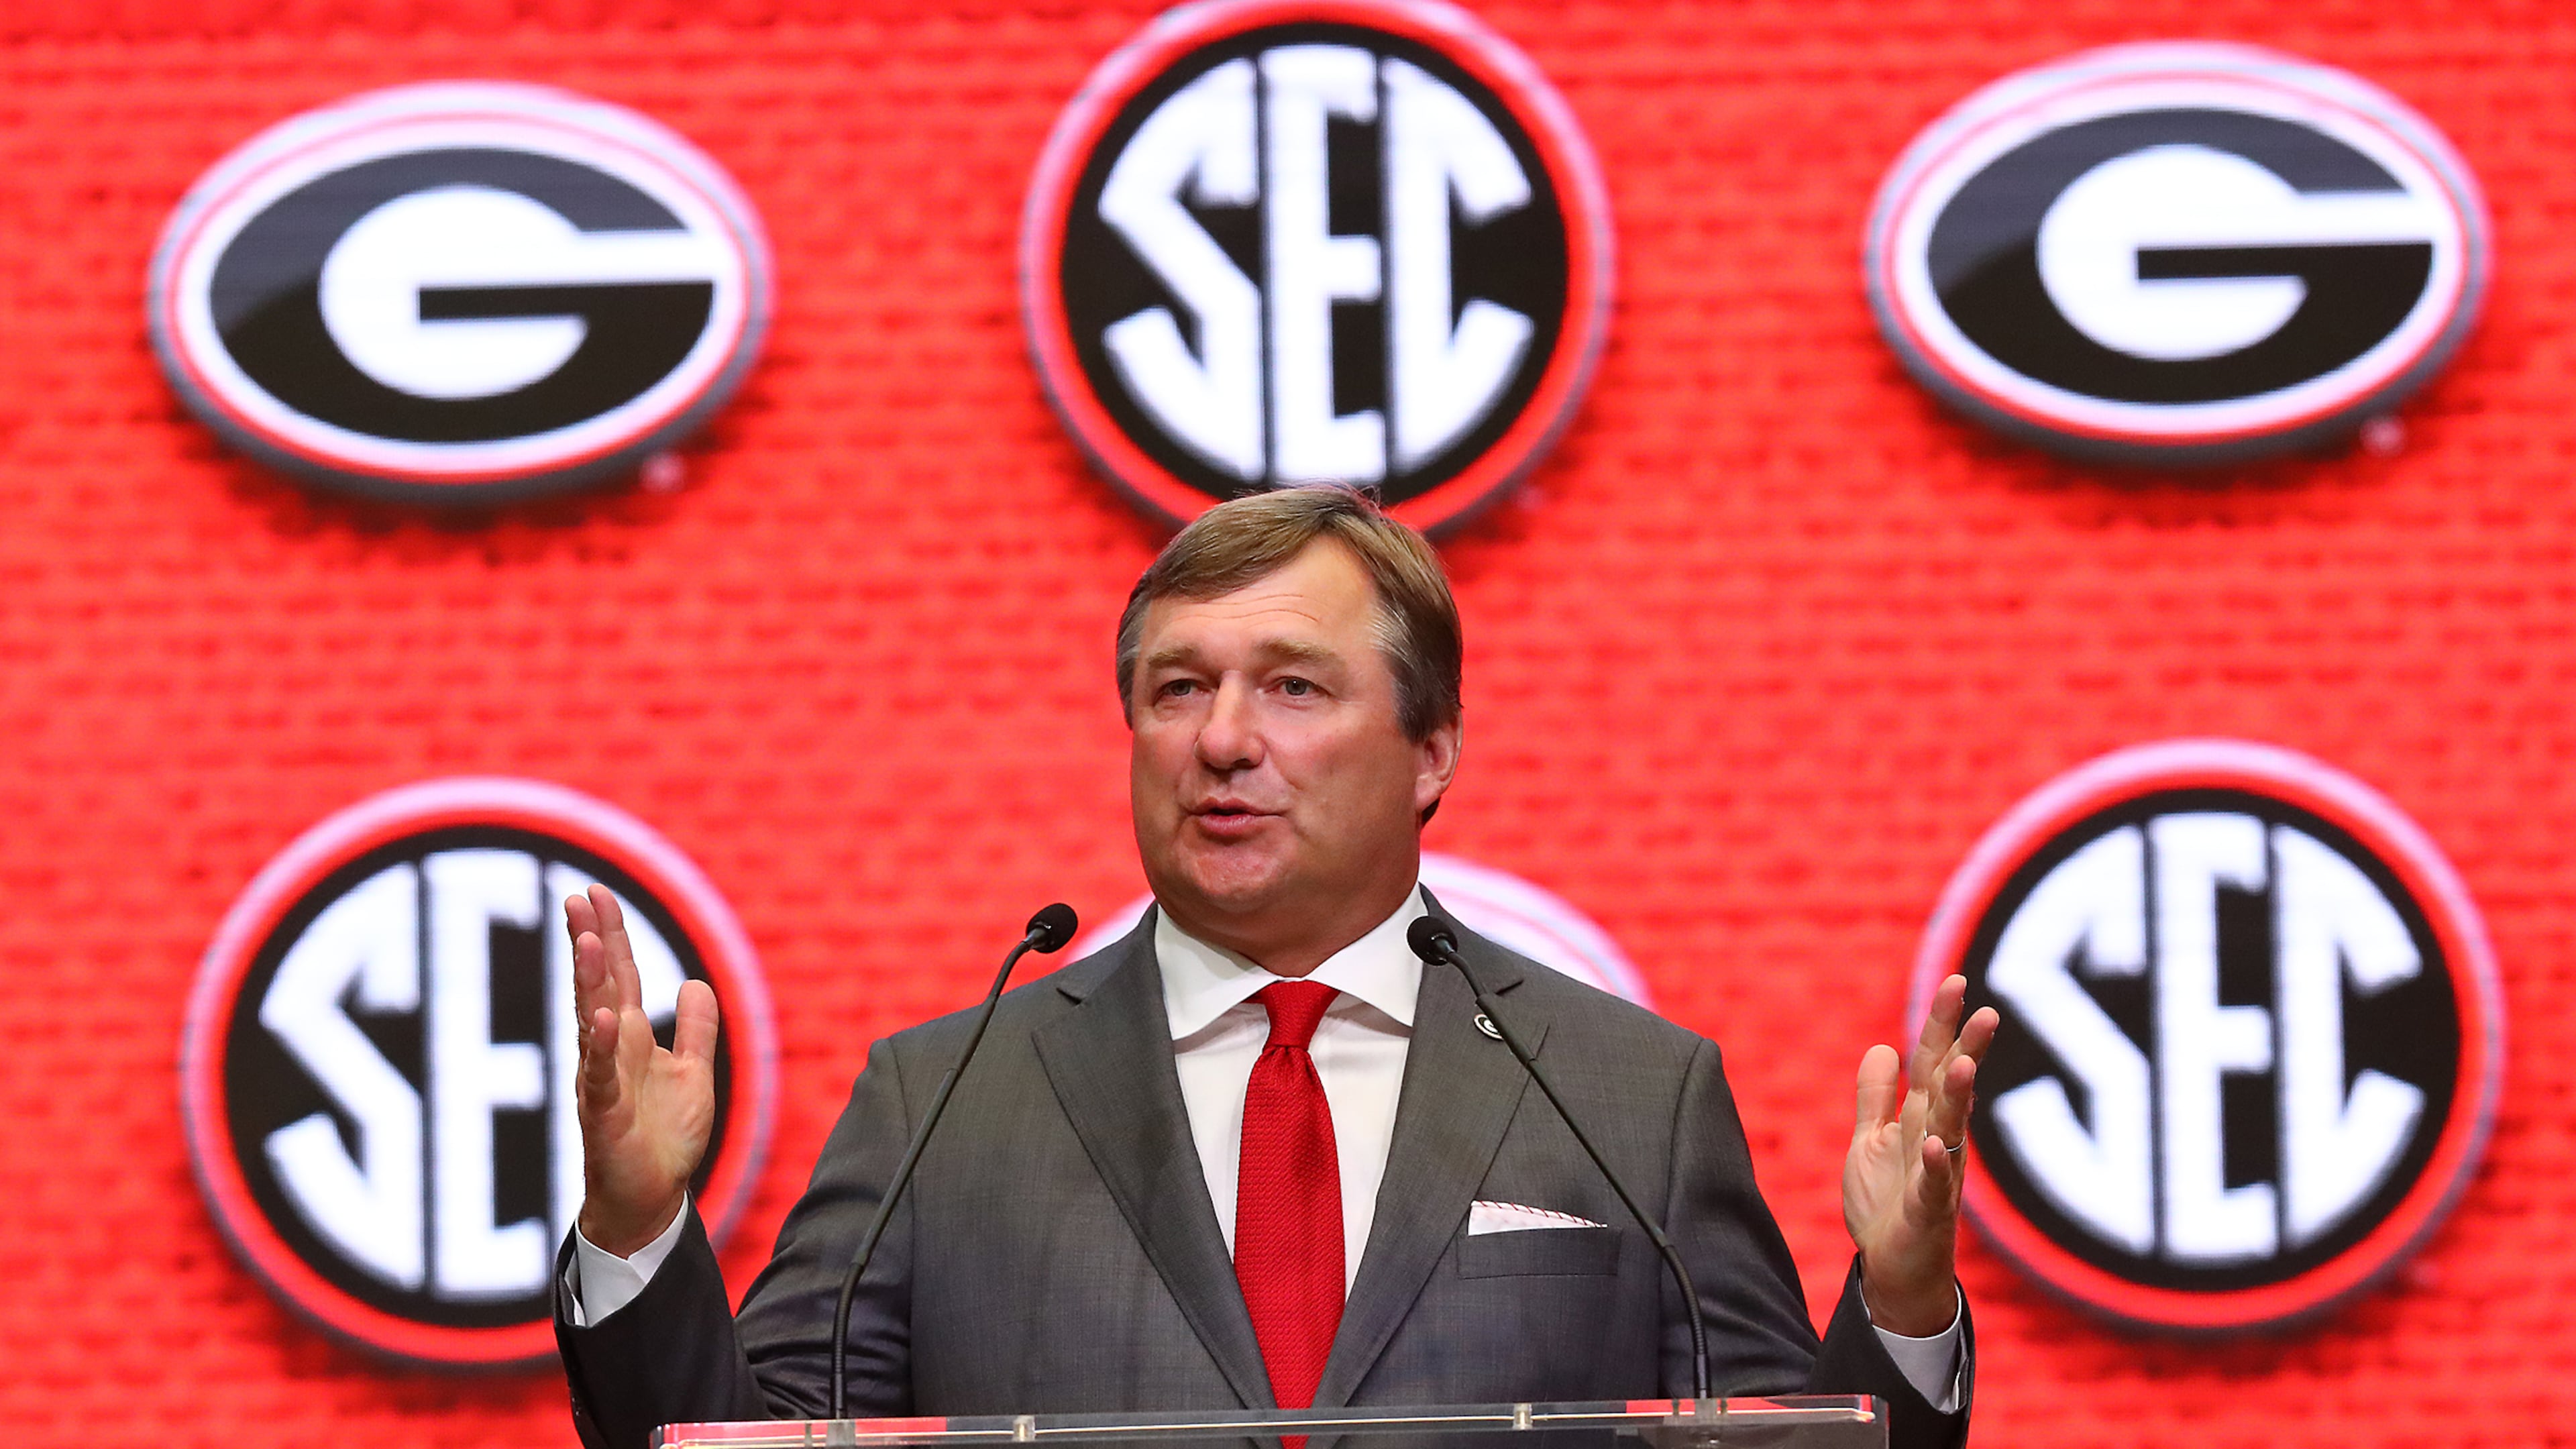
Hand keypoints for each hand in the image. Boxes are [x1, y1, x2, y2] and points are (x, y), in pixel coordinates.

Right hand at [568, 884, 718, 1256]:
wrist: (652, 1197)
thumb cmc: (665, 1138)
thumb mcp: (694, 1073)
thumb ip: (698, 1030)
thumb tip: (694, 983)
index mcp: (631, 1038)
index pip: (618, 975)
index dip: (610, 935)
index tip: (595, 893)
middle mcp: (610, 1051)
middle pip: (598, 986)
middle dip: (589, 942)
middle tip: (576, 898)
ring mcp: (602, 1080)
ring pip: (591, 1021)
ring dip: (588, 982)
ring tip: (586, 940)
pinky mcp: (602, 1113)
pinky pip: (600, 1075)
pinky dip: (601, 1046)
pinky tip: (603, 1019)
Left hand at [1842, 974, 1997, 1336]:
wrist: (1893, 1269)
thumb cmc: (1888, 1203)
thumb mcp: (1871, 1140)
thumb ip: (1876, 1097)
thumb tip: (1883, 1047)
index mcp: (1922, 1119)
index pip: (1934, 1063)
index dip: (1943, 1024)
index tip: (1957, 981)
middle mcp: (1938, 1140)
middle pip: (1953, 1088)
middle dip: (1968, 1049)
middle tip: (1989, 1011)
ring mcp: (1938, 1176)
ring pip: (1952, 1130)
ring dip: (1960, 1099)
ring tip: (1968, 1064)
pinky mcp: (1929, 1213)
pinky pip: (1935, 1187)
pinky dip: (1937, 1167)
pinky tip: (1938, 1145)